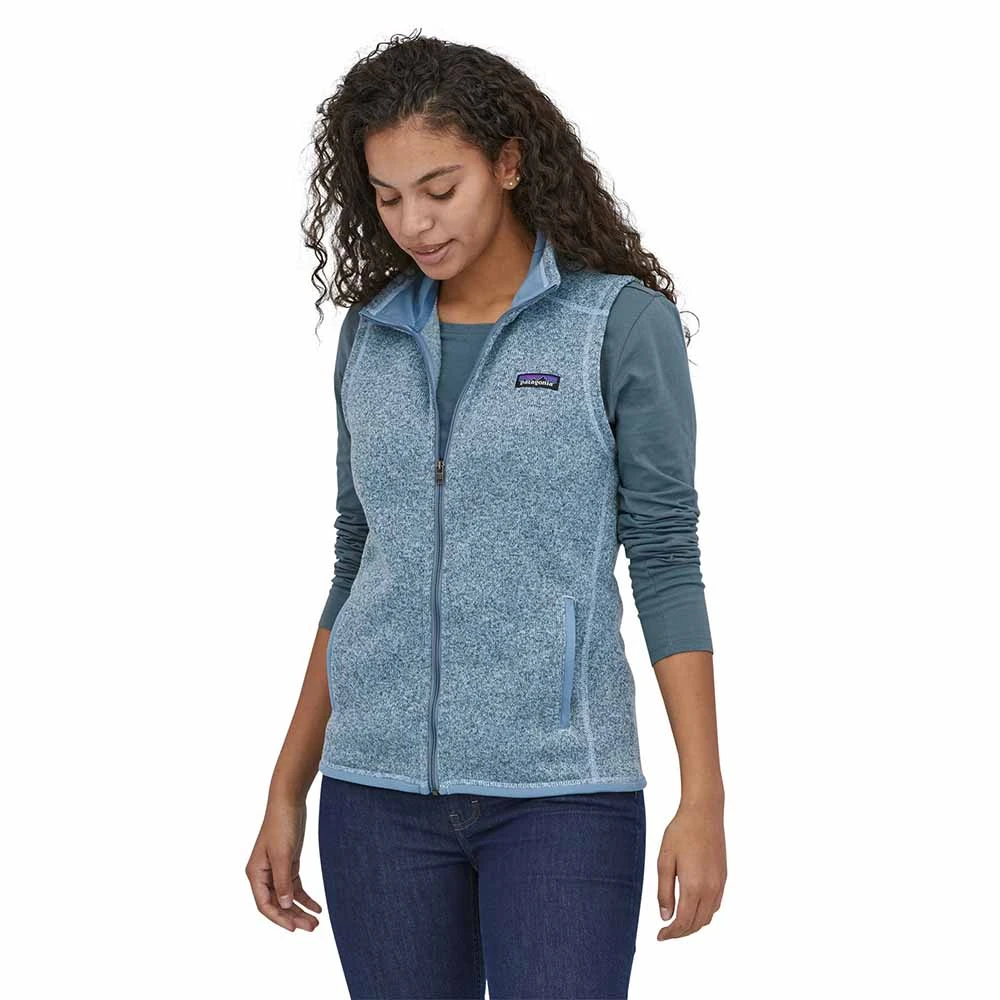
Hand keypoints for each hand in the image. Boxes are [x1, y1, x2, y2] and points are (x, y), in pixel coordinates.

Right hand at [246, 799, 323, 931]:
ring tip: (315, 923)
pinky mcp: (288, 864)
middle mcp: (263, 875)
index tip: (293, 928)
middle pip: (277, 904)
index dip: (279, 918)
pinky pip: (295, 887)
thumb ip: (282, 881)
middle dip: (293, 917)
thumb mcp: (283, 854)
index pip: (265, 904)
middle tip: (311, 928)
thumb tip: (284, 905)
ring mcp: (276, 870)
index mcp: (255, 874)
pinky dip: (305, 898)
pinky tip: (316, 907)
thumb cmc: (281, 825)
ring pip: (287, 898)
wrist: (289, 802)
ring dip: (300, 910)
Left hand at [656, 798, 725, 939]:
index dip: (671, 933)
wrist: (704, 813)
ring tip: (677, 923)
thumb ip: (664, 891)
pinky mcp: (723, 878)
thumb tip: (665, 916)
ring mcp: (719, 884)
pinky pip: (715, 905)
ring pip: (708, 917)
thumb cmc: (681, 833)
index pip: (683, 922)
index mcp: (694, 886)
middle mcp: (710, 889)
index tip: (660, 936)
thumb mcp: (664, 860)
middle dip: (681, 933)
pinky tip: (692, 908)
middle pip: (697, 924)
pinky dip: (703, 914)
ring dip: (693, 925)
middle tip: (666, 933)